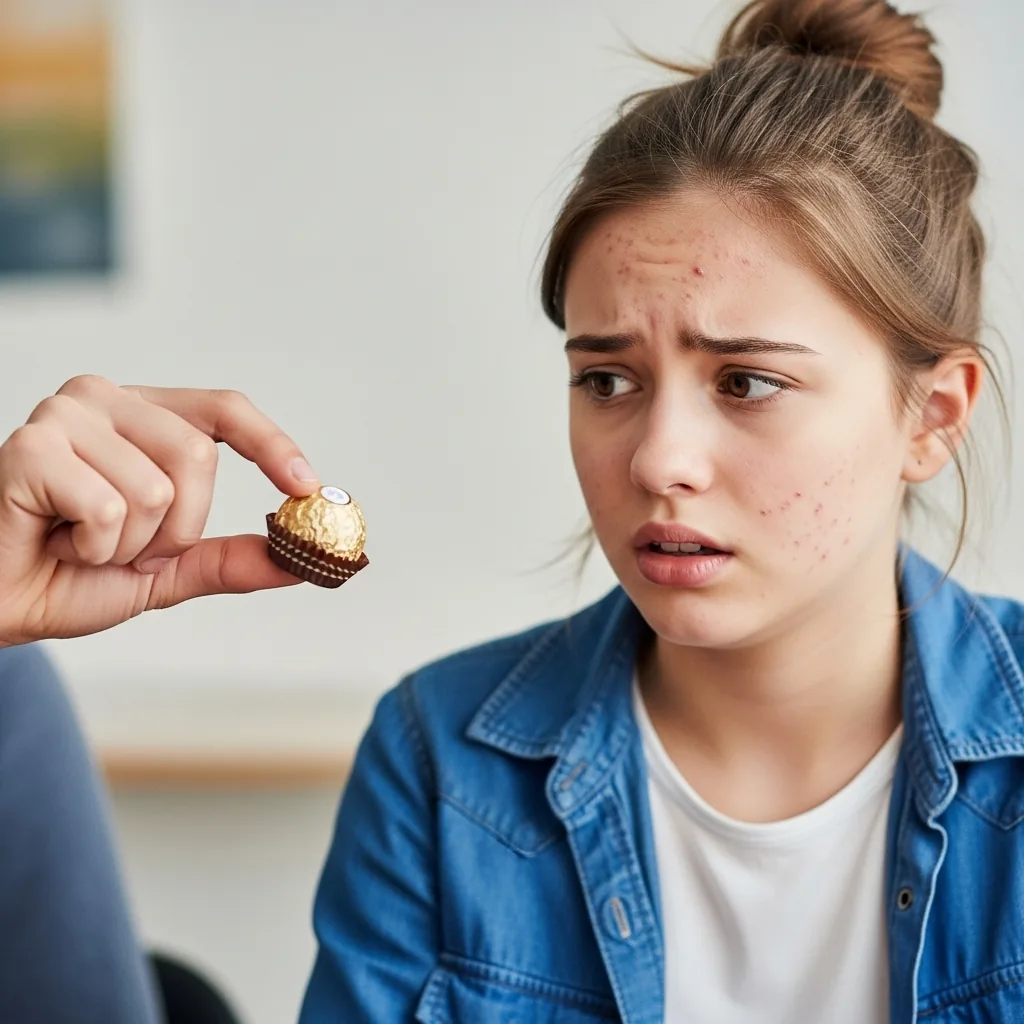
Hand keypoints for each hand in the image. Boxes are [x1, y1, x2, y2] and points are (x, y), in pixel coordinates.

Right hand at [0, 375, 320, 645]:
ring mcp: (64, 417)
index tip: (307, 486)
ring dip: (132, 545)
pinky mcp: (31, 448)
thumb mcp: (169, 568)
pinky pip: (110, 509)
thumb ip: (230, 558)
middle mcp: (105, 400)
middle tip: (132, 549)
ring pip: (157, 489)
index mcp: (142, 416)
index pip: (224, 409)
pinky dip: (96, 548)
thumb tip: (303, 561)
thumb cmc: (70, 575)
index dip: (271, 445)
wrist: (0, 606)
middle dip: (179, 528)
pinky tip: (57, 542)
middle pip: (198, 456)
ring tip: (85, 544)